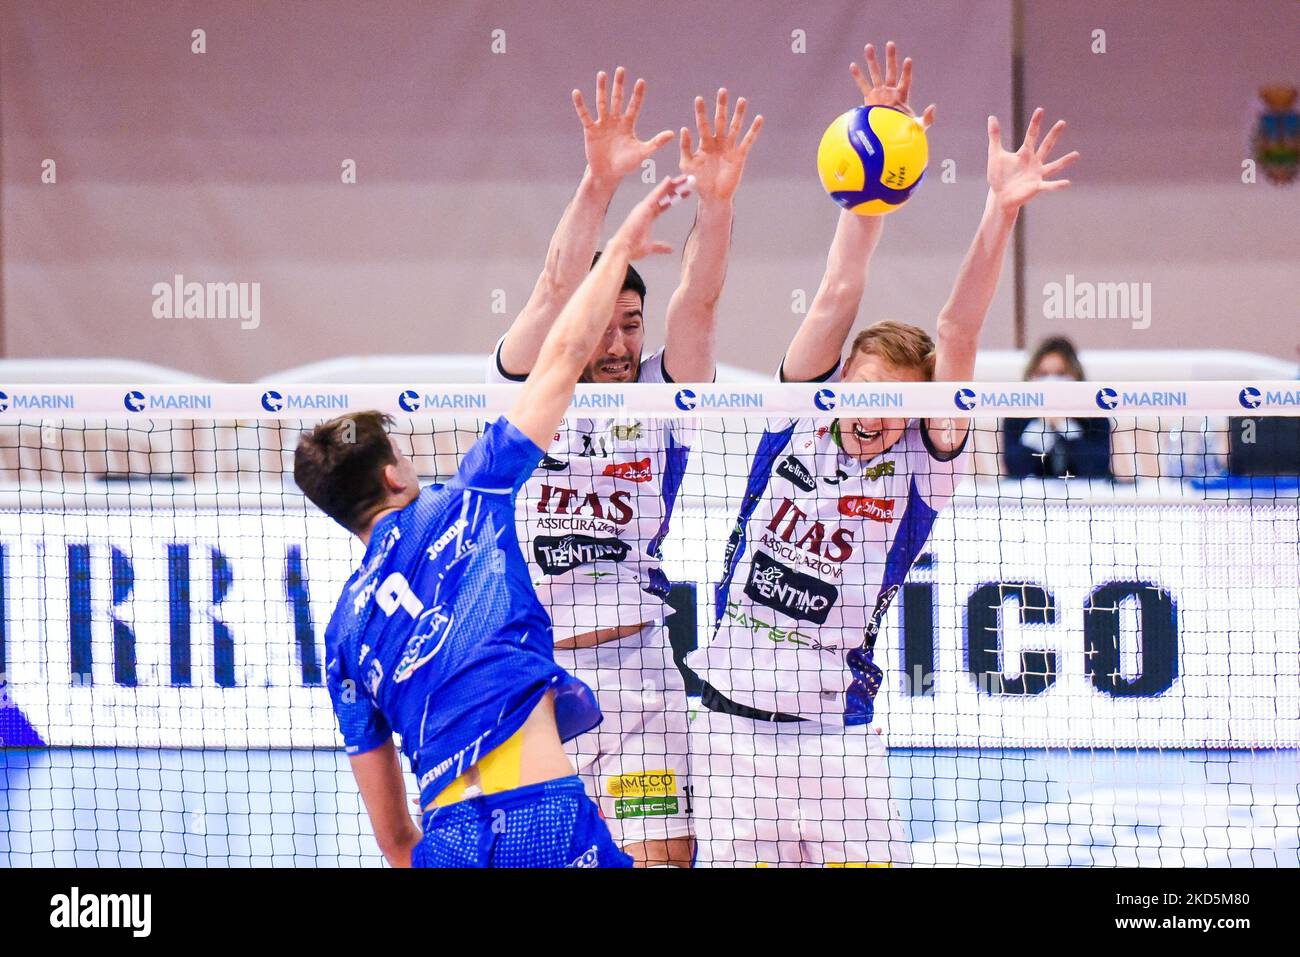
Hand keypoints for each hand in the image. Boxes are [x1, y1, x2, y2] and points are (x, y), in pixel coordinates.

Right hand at [572, 67, 674, 187]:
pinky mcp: (591, 130)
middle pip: (617, 99)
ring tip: (602, 74)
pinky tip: (576, 92)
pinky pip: (585, 115)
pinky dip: (580, 104)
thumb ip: (656, 143)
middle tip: (621, 69)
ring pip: (602, 103)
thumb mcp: (642, 153)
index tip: (641, 81)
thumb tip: (672, 133)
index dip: (637, 95)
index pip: (634, 106)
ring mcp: (602, 124)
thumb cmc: (626, 165)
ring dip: (602, 89)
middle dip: (619, 85)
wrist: (608, 174)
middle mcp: (615, 121)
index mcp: (628, 125)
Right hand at [610, 174, 694, 259]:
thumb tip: (670, 249)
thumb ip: (660, 246)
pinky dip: (662, 187)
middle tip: (687, 182)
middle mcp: (646, 209)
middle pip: (663, 195)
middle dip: (675, 188)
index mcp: (648, 217)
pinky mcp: (643, 207)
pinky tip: (670, 180)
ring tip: (683, 178)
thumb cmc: (633, 248)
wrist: (624, 249)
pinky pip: (655, 195)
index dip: (674, 198)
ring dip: (672, 185)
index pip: (664, 204)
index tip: (685, 193)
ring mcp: (644, 207)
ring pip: (660, 192)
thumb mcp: (651, 247)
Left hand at [678, 89, 762, 201]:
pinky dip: (753, 130)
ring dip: (739, 114)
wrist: (712, 197)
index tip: (698, 98)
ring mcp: (729, 148)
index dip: (701, 112)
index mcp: (704, 143)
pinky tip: (759, 118)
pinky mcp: (740, 155)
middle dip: (721, 106)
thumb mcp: (686, 164)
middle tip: (722, 91)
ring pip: (735, 127)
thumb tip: (684, 129)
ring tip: (742, 100)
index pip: (702, 124)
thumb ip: (685, 147)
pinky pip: (748, 141)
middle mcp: (718, 142)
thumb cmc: (698, 181)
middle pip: (720, 121)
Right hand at [849, 41, 935, 129]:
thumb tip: (932, 106)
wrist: (887, 137)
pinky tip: (853, 65)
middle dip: (891, 57)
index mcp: (902, 96)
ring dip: (872, 61)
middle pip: (891, 71)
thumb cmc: (903, 132)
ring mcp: (880, 93)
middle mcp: (891, 91)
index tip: (908, 60)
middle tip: (890, 44)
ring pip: (875, 74)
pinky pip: (862, 85)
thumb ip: (927, 118)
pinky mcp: (870, 98)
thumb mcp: (918, 126)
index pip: (906, 80)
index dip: (907, 71)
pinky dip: (858, 76)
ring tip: (868, 47)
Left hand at [986, 108, 1078, 211]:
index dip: (1035, 123)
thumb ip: (995, 136)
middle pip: (1045, 146)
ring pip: (1053, 166)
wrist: (1000, 196)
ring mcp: (1037, 174)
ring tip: (1076, 154)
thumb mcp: (995, 154)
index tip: (1040, 110)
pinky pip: (1049, 186)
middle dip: (1053, 135)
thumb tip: (992, 117)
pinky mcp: (1036, 187)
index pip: (1031, 135)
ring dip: (1064, 161)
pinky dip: (1057, 185)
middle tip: (1062, 122)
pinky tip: (1067, 183)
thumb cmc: (999, 176)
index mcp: (1025, 153)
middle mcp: (1034, 162)